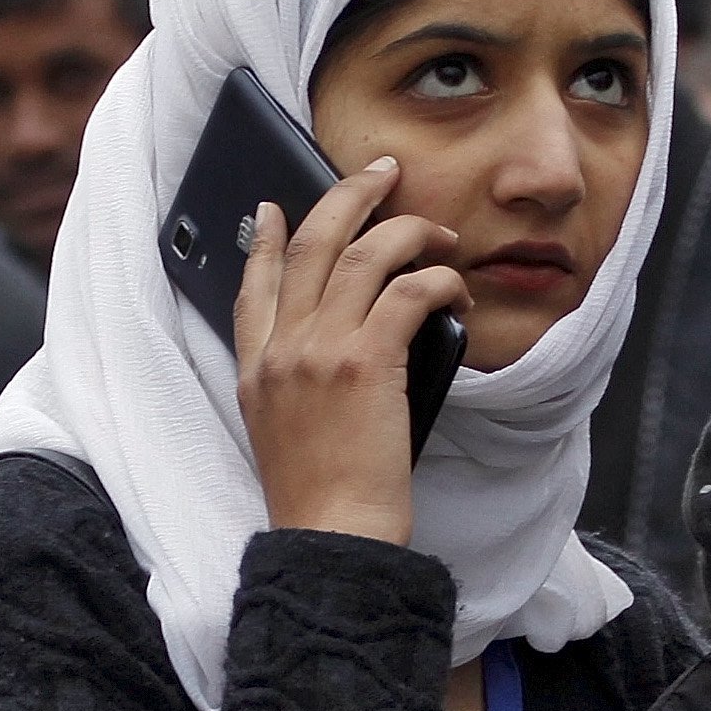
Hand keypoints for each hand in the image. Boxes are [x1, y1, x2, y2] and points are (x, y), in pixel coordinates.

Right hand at [233, 156, 466, 541]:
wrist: (331, 535)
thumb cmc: (322, 499)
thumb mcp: (280, 433)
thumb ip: (294, 383)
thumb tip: (338, 347)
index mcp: (255, 368)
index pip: (253, 283)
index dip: (264, 238)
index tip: (273, 210)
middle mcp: (282, 349)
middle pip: (310, 244)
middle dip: (348, 196)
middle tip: (382, 175)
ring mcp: (320, 350)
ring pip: (364, 254)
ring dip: (408, 232)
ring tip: (438, 234)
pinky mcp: (367, 361)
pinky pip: (409, 292)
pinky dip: (438, 280)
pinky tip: (457, 291)